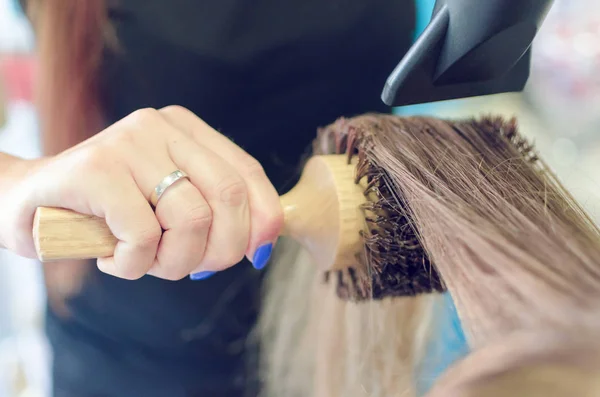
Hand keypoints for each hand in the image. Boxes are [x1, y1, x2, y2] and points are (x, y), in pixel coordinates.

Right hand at [0, 106, 282, 279]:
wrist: (26, 204)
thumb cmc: (106, 212)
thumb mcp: (166, 202)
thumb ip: (211, 209)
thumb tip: (264, 241)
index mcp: (185, 129)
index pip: (247, 172)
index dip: (264, 217)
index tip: (258, 254)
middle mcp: (160, 127)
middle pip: (228, 195)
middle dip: (223, 249)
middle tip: (196, 270)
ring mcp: (127, 144)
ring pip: (192, 219)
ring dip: (175, 263)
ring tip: (146, 263)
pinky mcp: (96, 170)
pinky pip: (144, 237)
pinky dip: (135, 265)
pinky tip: (112, 258)